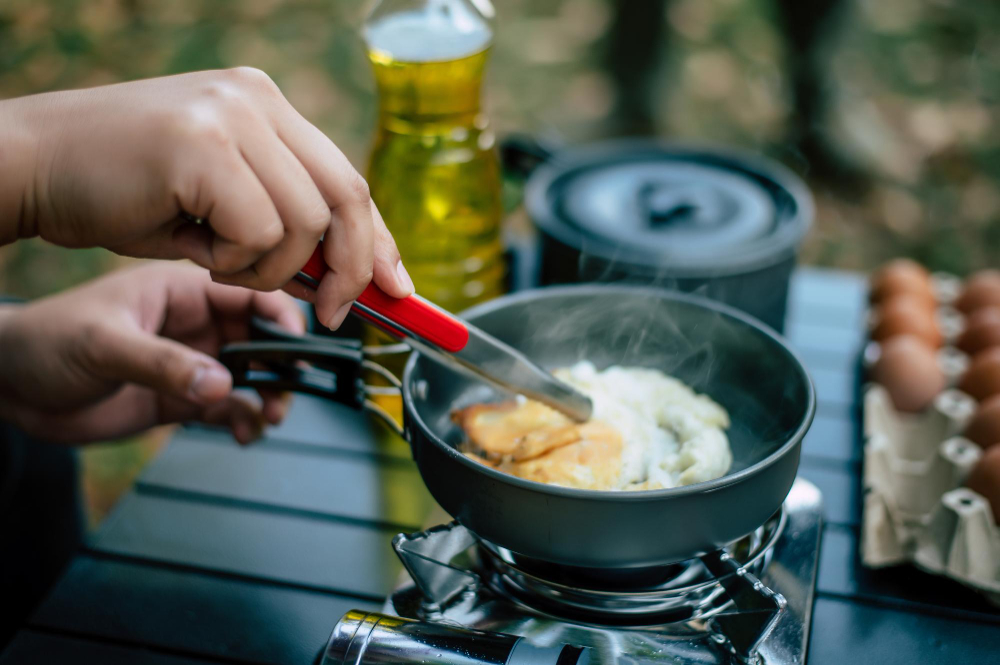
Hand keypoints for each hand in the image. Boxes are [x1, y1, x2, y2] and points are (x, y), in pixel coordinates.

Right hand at [0, 68, 412, 328]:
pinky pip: (259, 231)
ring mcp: (231, 114)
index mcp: (267, 105)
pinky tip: (193, 249)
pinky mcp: (203, 143)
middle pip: (347, 195)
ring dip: (268, 269)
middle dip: (353, 268)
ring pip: (304, 222)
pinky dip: (234, 262)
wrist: (29, 166)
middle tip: (335, 313)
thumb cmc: (123, 194)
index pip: (348, 178)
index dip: (379, 239)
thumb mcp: (219, 208)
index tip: (399, 287)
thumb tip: (345, 277)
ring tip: (216, 261)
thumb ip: (283, 227)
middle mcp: (257, 98)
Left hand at [0, 262, 305, 444]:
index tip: (299, 348)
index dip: (281, 317)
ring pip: (253, 376)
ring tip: (268, 418)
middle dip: (282, 365)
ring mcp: (191, 361)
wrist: (10, 387)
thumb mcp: (104, 345)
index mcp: (181, 290)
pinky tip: (244, 435)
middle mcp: (195, 323)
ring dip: (269, 396)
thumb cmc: (46, 344)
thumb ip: (164, 364)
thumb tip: (224, 386)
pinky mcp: (182, 398)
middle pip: (261, 338)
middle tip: (287, 393)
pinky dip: (246, 421)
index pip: (249, 293)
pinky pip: (230, 408)